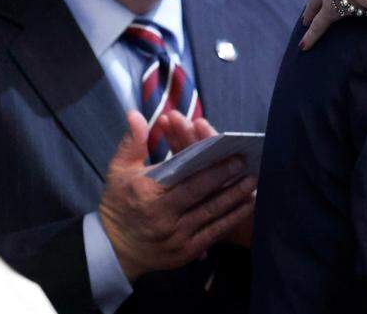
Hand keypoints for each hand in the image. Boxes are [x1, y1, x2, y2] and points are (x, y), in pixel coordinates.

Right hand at [98, 111, 256, 279]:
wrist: (113, 250)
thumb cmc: (118, 205)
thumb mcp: (119, 171)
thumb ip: (132, 141)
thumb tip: (135, 113)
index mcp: (147, 194)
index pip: (185, 178)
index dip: (211, 167)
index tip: (232, 154)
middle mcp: (162, 217)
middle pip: (201, 194)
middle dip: (226, 178)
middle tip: (246, 163)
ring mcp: (175, 237)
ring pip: (211, 214)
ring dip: (235, 197)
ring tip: (253, 181)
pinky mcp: (185, 252)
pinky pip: (213, 233)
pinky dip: (232, 218)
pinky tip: (246, 205)